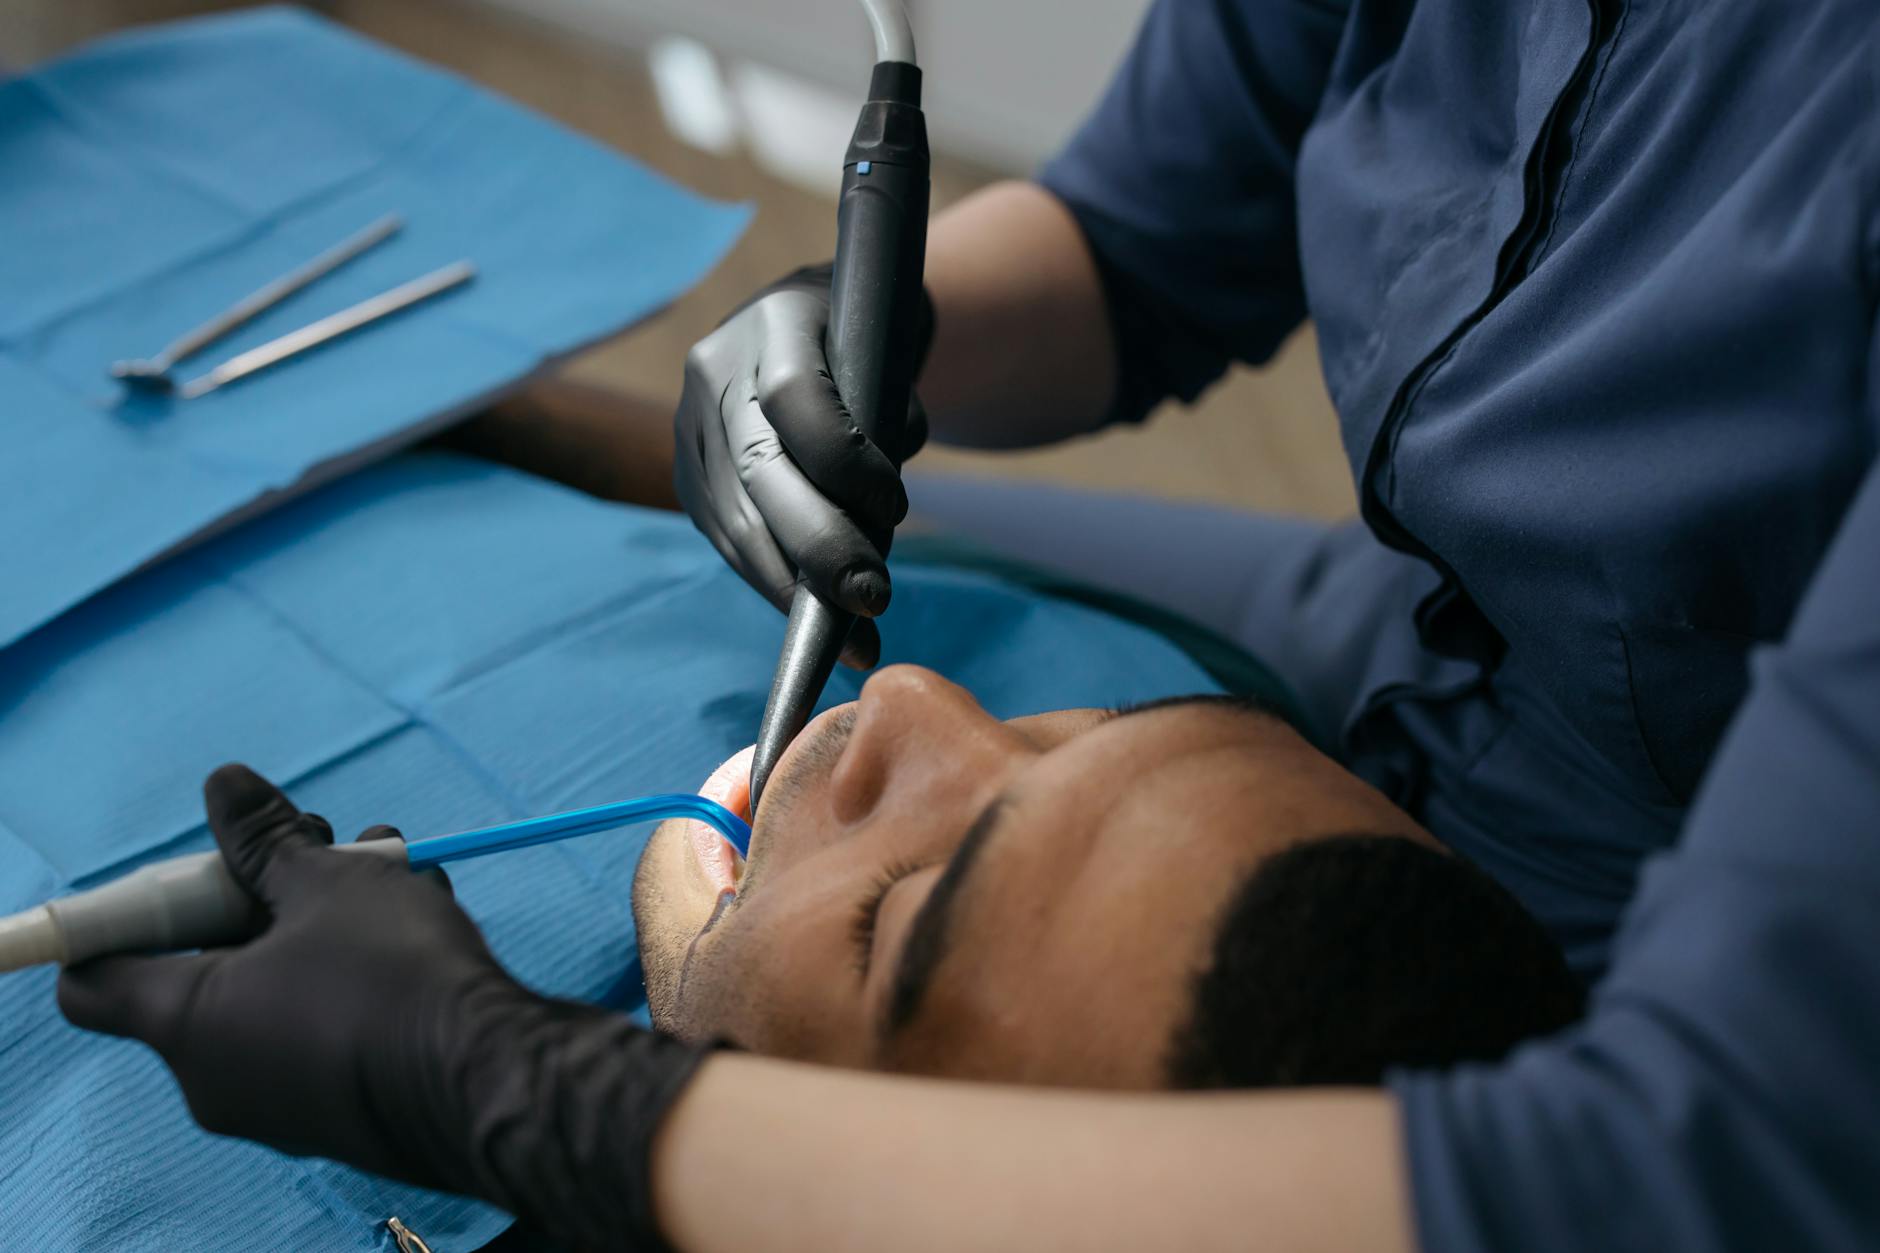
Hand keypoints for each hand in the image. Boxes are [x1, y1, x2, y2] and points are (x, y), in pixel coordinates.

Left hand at [60, 764, 712, 1250]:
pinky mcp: (343, 1107)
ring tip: (391, 864)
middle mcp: (218, 1074)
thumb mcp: (329, 883)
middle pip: (204, 966)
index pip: (93, 979)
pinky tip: (419, 918)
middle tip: (318, 842)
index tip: (191, 872)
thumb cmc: (394, 976)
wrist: (494, 1079)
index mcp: (188, 1021)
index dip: (128, 914)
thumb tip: (224, 783)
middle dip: (260, 890)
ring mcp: (281, 1100)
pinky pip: (323, 1025)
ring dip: (321, 919)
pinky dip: (352, 972)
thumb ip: (265, 840)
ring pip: (278, 988)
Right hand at [673, 263, 931, 668]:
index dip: (844, 463)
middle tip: (873, 599)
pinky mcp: (685, 471)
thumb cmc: (872, 339)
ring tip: (854, 635)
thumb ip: (892, 420)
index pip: (797, 400)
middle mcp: (717, 368)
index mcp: (776, 321)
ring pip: (735, 519)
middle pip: (758, 471)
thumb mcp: (896, 355)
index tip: (895, 508)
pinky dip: (774, 582)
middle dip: (819, 547)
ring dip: (795, 586)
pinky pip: (726, 538)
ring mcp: (690, 422)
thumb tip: (876, 523)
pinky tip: (816, 620)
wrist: (813, 319)